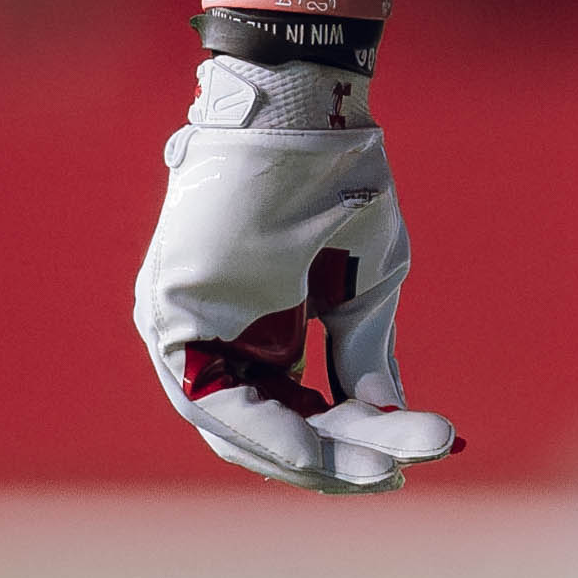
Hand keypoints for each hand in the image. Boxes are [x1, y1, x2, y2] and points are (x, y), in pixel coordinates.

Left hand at [133, 55, 462, 491]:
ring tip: (374, 473)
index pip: (290, 407)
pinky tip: (322, 452)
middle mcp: (202, 333)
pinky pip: (214, 398)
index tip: (410, 458)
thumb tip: (387, 425)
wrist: (301, 101)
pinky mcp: (167, 314)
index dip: (347, 440)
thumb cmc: (336, 176)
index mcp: (247, 324)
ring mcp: (178, 325)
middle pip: (262, 428)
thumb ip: (364, 353)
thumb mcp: (364, 280)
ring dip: (306, 456)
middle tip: (395, 477)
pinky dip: (269, 431)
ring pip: (235, 426)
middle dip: (332, 460)